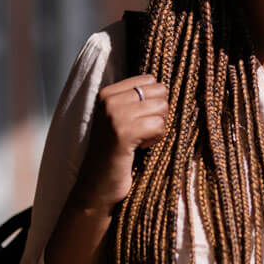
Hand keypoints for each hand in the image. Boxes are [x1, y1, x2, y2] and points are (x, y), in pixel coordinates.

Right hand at [71, 74, 168, 211]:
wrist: (97, 184)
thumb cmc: (116, 150)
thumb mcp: (121, 118)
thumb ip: (136, 99)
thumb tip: (165, 85)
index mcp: (107, 93)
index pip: (149, 79)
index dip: (153, 100)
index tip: (138, 119)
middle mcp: (109, 100)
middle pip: (159, 92)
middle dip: (158, 112)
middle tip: (142, 131)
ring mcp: (115, 116)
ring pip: (162, 107)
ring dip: (158, 126)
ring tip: (140, 139)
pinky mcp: (124, 133)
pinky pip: (159, 125)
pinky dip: (156, 138)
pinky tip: (141, 147)